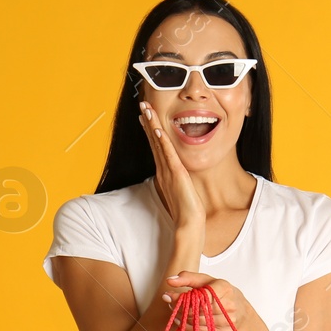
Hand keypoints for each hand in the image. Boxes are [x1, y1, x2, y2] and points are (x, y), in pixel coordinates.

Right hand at [138, 101, 204, 230]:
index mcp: (165, 173)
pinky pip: (168, 156)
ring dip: (152, 127)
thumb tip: (180, 176)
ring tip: (146, 110)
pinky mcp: (176, 175)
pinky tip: (159, 131)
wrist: (188, 225)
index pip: (156, 147)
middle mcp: (164, 170)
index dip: (151, 131)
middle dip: (148, 123)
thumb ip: (179, 181)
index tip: (146, 117)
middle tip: (142, 106)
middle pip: (154, 142)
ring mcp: (169, 172)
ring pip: (158, 145)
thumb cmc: (186, 212)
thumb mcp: (182, 191)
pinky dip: (163, 143)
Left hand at [160, 272, 272, 330]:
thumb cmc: (220, 292)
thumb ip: (188, 277)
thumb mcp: (206, 280)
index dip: (183, 298)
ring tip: (176, 311)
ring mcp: (228, 321)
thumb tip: (170, 280)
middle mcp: (229, 305)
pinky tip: (182, 321)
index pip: (201, 295)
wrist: (240, 309)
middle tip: (170, 304)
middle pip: (198, 310)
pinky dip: (188, 327)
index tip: (169, 296)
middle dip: (180, 308)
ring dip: (182, 318)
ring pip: (198, 322)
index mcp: (224, 288)